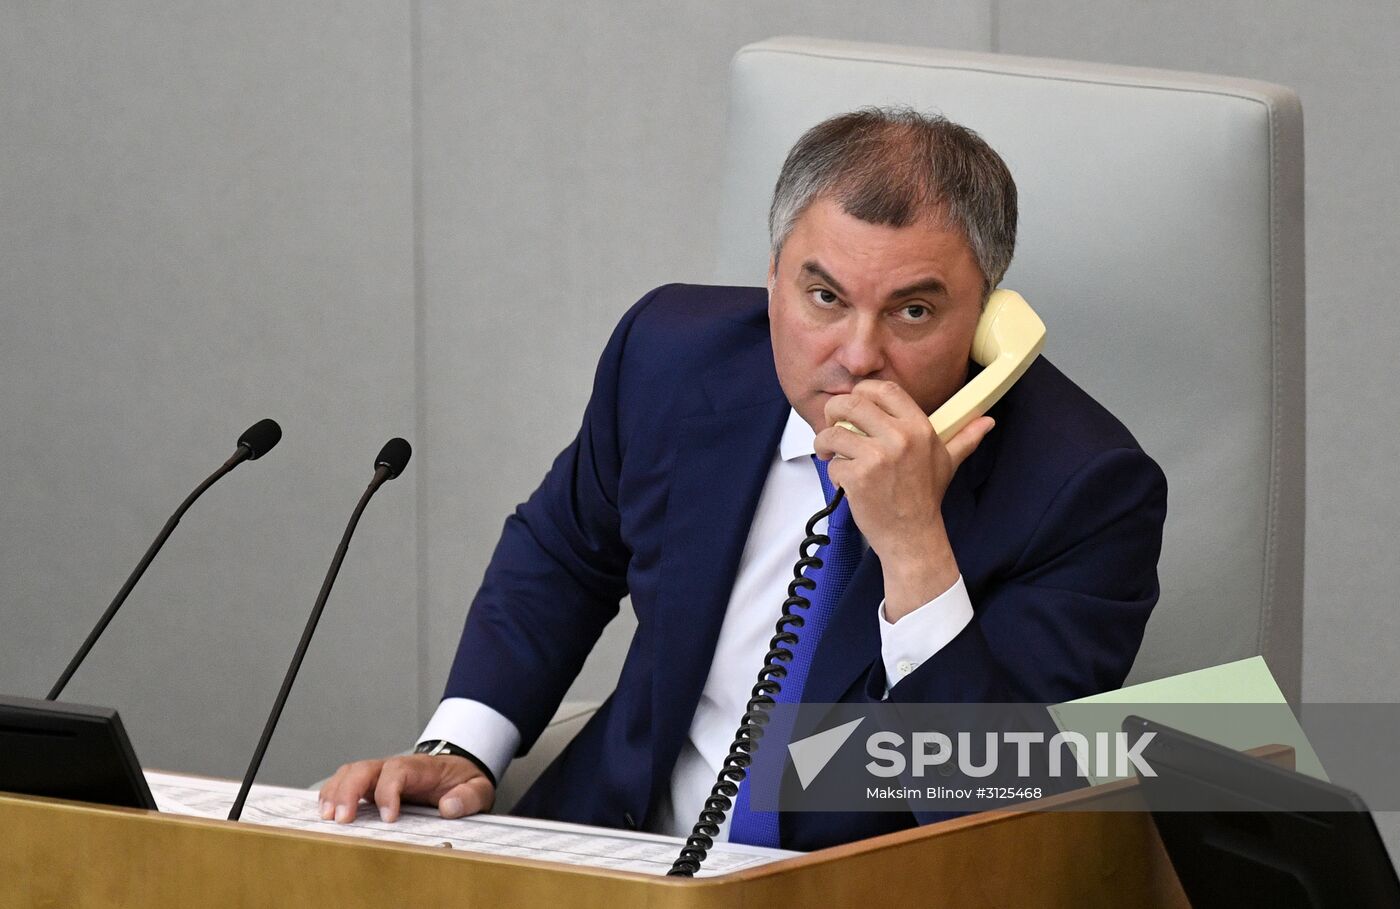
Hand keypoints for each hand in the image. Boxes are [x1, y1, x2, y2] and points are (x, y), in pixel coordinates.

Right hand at [317, 753, 494, 823]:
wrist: (459, 771)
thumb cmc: (463, 780)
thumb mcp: (479, 788)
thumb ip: (468, 797)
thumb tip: (450, 807)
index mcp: (422, 767)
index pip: (398, 771)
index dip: (388, 791)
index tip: (388, 817)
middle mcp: (397, 767)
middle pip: (365, 768)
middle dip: (350, 791)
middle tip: (343, 819)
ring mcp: (382, 774)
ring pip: (351, 773)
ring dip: (336, 792)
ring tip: (328, 817)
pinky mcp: (373, 785)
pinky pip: (347, 782)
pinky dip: (333, 793)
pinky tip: (326, 810)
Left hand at [814, 379, 993, 619]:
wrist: (913, 536)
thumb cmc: (925, 498)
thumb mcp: (948, 462)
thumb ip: (965, 438)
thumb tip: (987, 422)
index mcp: (919, 427)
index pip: (884, 389)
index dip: (863, 391)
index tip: (855, 404)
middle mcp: (900, 437)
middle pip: (851, 403)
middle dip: (833, 410)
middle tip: (832, 424)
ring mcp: (878, 457)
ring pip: (833, 433)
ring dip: (825, 443)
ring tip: (832, 454)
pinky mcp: (858, 476)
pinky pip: (833, 463)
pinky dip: (833, 473)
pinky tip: (845, 483)